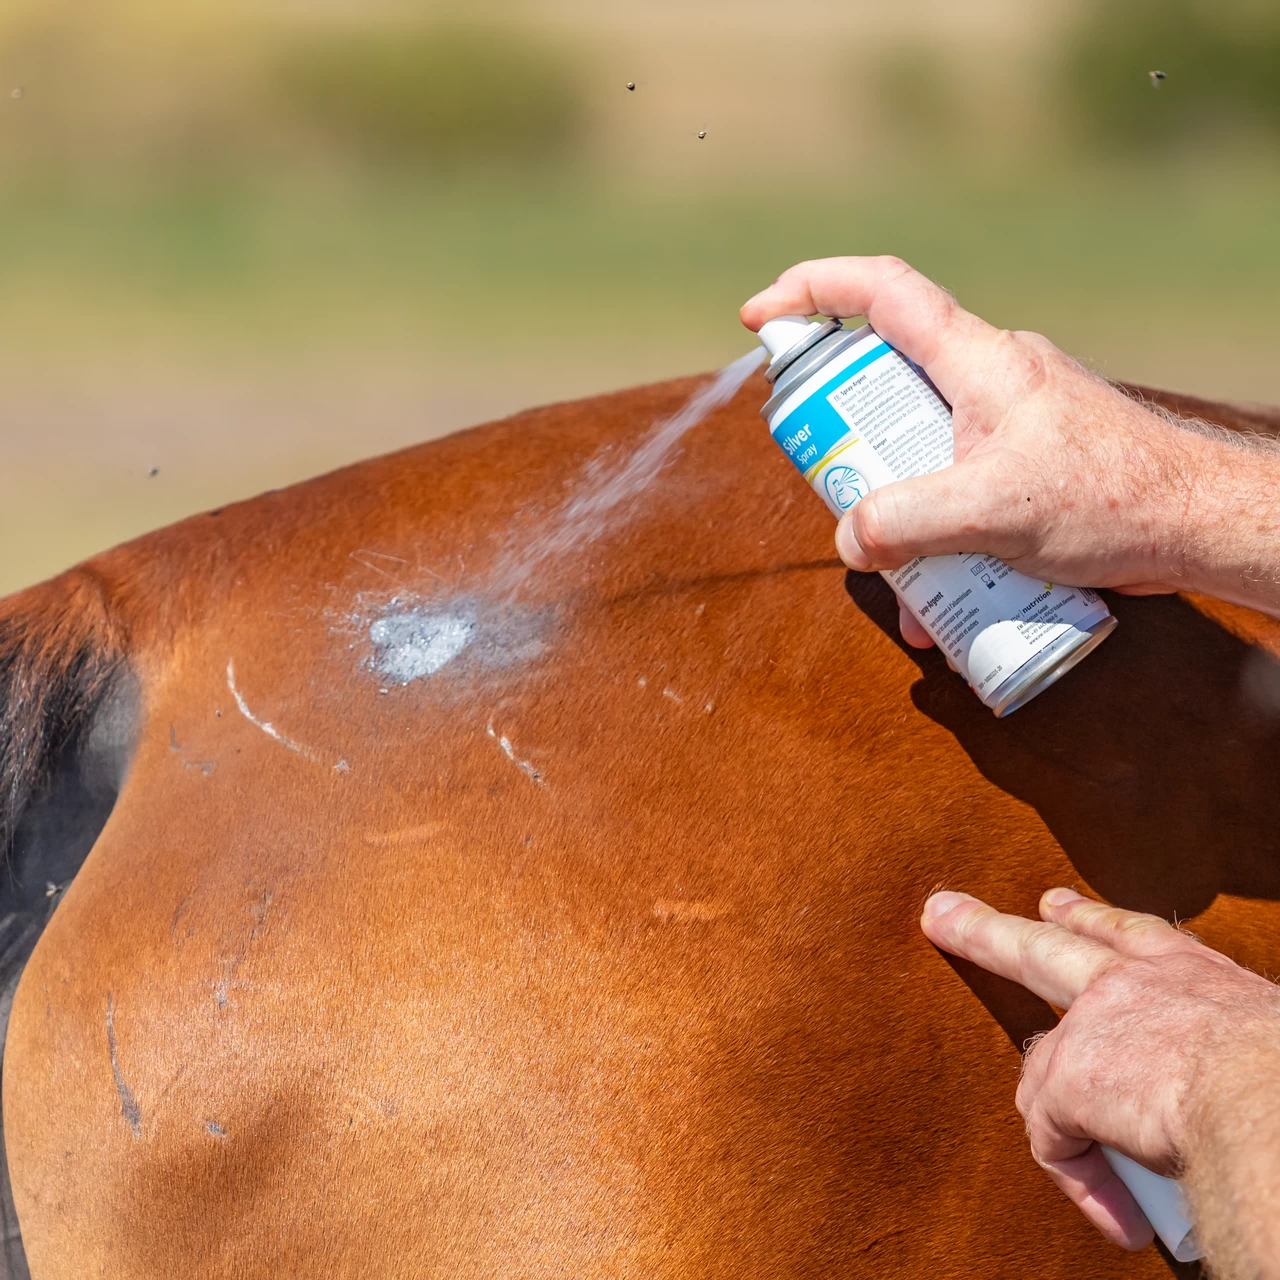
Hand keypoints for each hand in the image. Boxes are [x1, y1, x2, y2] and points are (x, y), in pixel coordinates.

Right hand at [742, 256, 1279, 646]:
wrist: (1194, 524)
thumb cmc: (1109, 499)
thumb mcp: (990, 511)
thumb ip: (903, 522)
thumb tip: (849, 540)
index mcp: (976, 360)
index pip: (881, 291)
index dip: (811, 290)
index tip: (759, 318)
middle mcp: (987, 377)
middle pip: (885, 376)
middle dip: (843, 433)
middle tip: (827, 481)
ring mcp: (1005, 419)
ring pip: (917, 443)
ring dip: (892, 502)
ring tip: (896, 569)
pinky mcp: (1023, 460)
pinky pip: (953, 481)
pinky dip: (934, 531)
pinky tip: (941, 595)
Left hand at [920, 887, 1279, 1250]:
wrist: (1267, 1099)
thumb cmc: (1279, 1076)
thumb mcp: (1260, 1038)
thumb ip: (1223, 1049)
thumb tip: (1227, 1093)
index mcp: (1190, 974)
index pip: (1130, 936)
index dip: (1092, 922)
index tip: (1056, 906)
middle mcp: (1133, 983)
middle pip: (1045, 948)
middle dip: (987, 933)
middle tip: (945, 915)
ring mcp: (1090, 1026)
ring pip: (1038, 1054)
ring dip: (1043, 1092)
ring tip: (1053, 1121)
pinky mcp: (1064, 1078)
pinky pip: (1059, 1141)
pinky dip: (1084, 1180)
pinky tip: (1116, 1215)